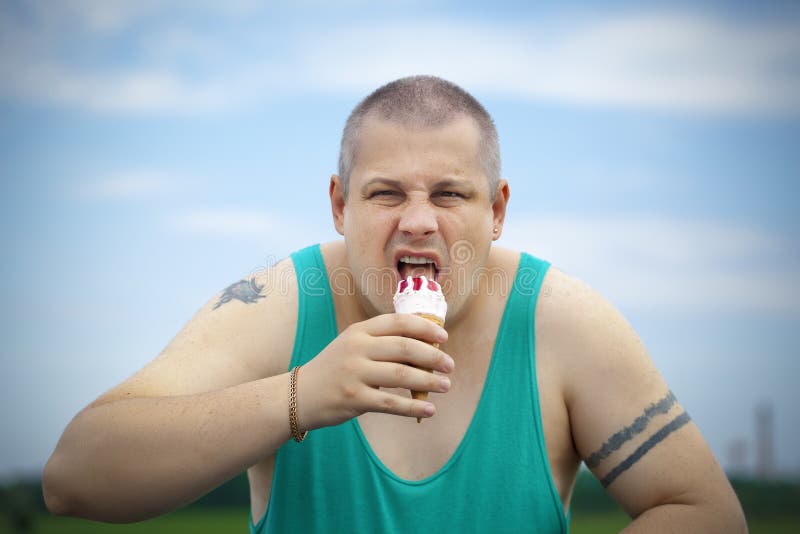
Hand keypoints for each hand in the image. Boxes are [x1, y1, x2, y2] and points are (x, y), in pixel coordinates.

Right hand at [296, 313, 453, 428]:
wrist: (300, 394)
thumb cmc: (336, 369)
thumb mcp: (353, 346)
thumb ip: (382, 343)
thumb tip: (427, 348)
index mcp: (359, 331)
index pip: (398, 322)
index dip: (425, 327)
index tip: (443, 336)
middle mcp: (357, 348)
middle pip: (404, 347)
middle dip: (433, 356)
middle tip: (450, 365)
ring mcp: (354, 373)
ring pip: (401, 375)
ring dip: (428, 381)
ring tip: (445, 386)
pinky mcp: (354, 399)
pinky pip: (391, 403)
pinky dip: (413, 407)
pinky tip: (429, 410)